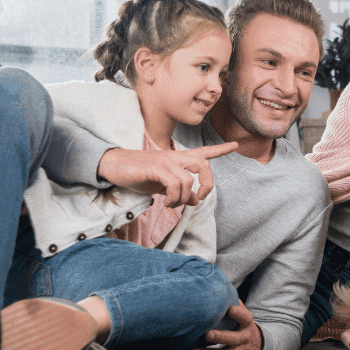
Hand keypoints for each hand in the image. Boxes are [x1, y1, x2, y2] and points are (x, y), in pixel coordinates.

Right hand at [96, 142, 237, 206]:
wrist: (114, 166)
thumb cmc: (139, 175)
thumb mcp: (163, 186)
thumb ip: (180, 191)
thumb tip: (195, 201)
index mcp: (178, 160)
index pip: (203, 153)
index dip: (220, 150)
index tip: (235, 146)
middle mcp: (175, 157)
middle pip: (204, 165)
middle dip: (207, 185)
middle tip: (199, 198)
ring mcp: (166, 161)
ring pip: (189, 180)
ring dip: (183, 198)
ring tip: (172, 204)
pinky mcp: (156, 167)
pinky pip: (174, 184)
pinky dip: (173, 198)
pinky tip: (166, 203)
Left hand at [185, 303, 262, 349]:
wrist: (258, 347)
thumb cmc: (243, 326)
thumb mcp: (244, 315)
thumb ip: (234, 304)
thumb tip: (218, 290)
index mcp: (247, 324)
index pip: (245, 318)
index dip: (239, 314)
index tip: (231, 309)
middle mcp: (244, 339)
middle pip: (234, 340)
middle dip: (220, 338)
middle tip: (207, 335)